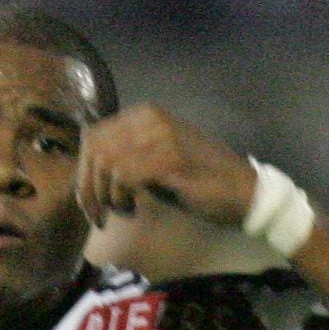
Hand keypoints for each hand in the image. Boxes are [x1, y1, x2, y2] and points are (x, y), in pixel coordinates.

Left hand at [76, 106, 258, 232]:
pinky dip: (120, 197)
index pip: (94, 135)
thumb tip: (90, 168)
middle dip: (87, 187)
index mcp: (145, 114)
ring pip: (105, 162)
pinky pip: (123, 176)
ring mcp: (160, 136)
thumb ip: (128, 155)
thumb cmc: (201, 182)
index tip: (90, 201)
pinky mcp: (168, 159)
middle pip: (94, 148)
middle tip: (97, 214)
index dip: (83, 171)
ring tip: (119, 212)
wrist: (245, 192)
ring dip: (104, 195)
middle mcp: (150, 118)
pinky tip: (133, 210)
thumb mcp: (158, 160)